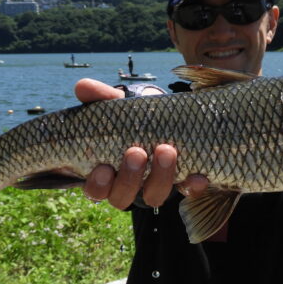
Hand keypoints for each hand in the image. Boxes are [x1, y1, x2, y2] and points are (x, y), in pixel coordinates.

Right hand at [75, 78, 207, 208]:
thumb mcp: (116, 106)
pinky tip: (199, 175)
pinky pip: (187, 192)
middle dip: (130, 177)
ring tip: (166, 150)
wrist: (161, 118)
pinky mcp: (180, 184)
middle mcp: (128, 186)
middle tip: (136, 152)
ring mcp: (154, 186)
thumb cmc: (130, 117)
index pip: (95, 190)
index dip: (98, 184)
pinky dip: (193, 186)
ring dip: (160, 177)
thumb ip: (99, 97)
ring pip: (153, 196)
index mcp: (104, 173)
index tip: (102, 166)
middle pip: (122, 197)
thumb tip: (82, 86)